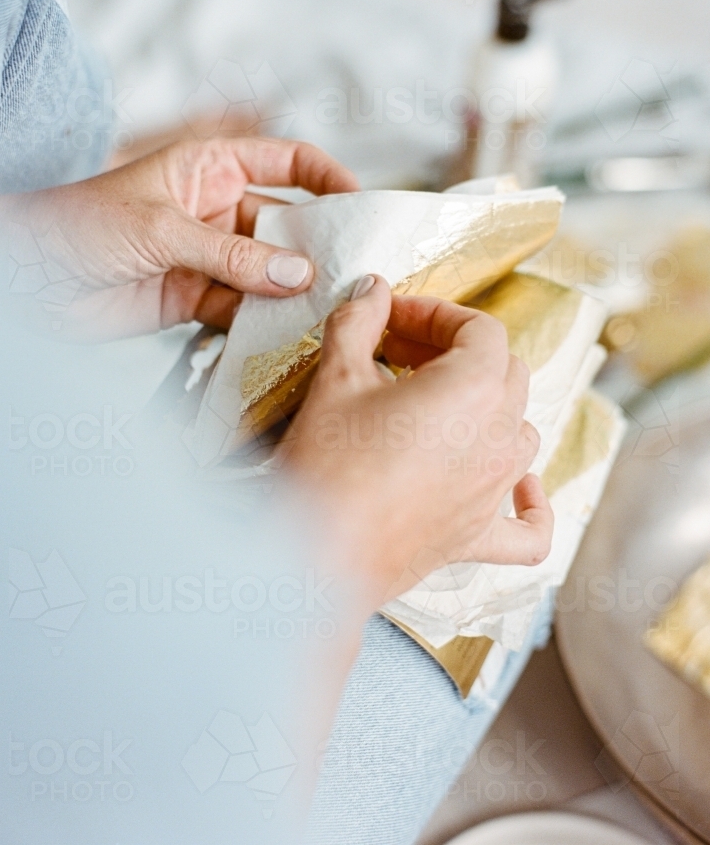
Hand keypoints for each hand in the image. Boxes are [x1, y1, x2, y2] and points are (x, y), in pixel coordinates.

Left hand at [2, 137, 357, 338]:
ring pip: (268, 271)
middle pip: (286, 223)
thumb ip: (232, 255)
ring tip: (330, 307)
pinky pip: (241, 307)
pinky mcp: (193, 298)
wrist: (27, 279)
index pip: (286, 162)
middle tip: (356, 270)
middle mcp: (216, 209)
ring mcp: (208, 256)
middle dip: (318, 245)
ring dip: (294, 289)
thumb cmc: (79, 224)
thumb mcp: (161, 229)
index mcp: (210, 167)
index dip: (327, 177)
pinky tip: (287, 330)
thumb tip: (298, 274)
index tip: (361, 202)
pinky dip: (263, 320)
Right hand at [285, 275, 553, 604]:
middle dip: (455, 351)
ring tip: (435, 404)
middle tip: (399, 351)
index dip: (435, 312)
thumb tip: (372, 290)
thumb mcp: (336, 377)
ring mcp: (493, 492)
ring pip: (521, 432)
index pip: (478, 328)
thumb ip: (359, 321)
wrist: (312, 553)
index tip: (391, 317)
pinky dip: (532, 505)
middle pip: (505, 371)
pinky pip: (529, 528)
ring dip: (488, 407)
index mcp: (474, 388)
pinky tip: (523, 489)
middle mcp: (498, 438)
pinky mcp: (477, 537)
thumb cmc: (327, 465)